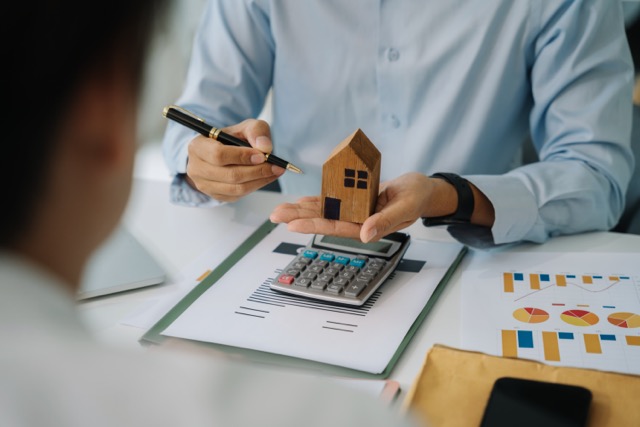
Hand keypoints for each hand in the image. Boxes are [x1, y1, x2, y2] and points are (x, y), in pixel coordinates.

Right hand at [185, 119, 284, 201]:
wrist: (222, 153)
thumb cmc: (232, 139)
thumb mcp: (244, 127)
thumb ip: (256, 131)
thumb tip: (265, 148)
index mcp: (198, 146)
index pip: (218, 155)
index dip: (242, 156)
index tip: (262, 156)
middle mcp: (196, 168)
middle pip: (229, 175)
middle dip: (256, 171)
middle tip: (276, 166)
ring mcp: (204, 185)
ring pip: (236, 188)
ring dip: (259, 181)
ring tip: (275, 172)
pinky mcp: (215, 195)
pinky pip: (238, 195)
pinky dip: (255, 187)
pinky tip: (265, 178)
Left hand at [270, 173, 449, 241]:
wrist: (422, 189)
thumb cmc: (417, 198)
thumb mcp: (405, 208)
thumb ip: (385, 222)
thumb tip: (364, 235)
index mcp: (368, 226)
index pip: (336, 227)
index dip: (313, 225)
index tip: (292, 224)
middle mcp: (357, 220)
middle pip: (323, 220)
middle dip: (299, 217)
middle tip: (275, 215)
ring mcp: (355, 211)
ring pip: (324, 211)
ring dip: (302, 210)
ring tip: (280, 209)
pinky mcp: (355, 200)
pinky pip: (333, 200)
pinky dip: (317, 200)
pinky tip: (301, 201)